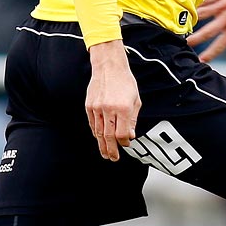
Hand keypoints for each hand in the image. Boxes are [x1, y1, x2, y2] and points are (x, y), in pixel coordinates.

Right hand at [85, 41, 139, 160]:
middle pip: (108, 136)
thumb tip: (130, 136)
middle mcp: (109, 109)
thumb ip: (132, 119)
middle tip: (113, 159)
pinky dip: (96, 133)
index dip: (124, 142)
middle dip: (111, 150)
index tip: (126, 144)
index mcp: (123, 108)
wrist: (109, 67)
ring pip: (98, 132)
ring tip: (105, 154)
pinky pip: (92, 124)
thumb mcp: (136, 100)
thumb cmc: (125, 82)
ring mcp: (97, 108)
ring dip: (102, 145)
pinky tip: (99, 139)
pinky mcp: (89, 106)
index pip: (122, 134)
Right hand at [187, 0, 225, 63]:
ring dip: (192, 18)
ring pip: (204, 12)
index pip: (221, 44)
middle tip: (185, 44)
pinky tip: (187, 6)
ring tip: (181, 24)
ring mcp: (225, 3)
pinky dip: (196, 3)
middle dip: (196, 39)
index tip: (200, 60)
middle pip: (209, 30)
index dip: (210, 53)